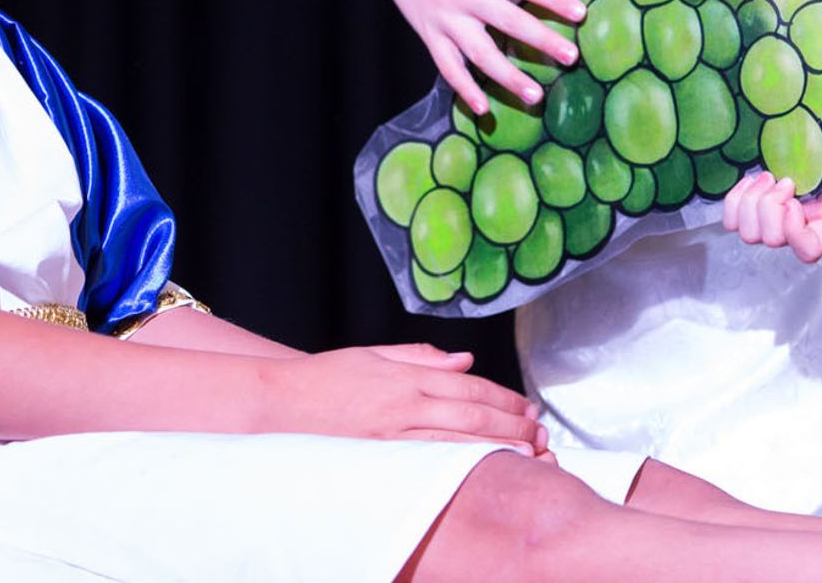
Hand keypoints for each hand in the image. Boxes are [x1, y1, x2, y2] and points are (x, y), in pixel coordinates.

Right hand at [266, 343, 548, 451]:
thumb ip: (420, 357)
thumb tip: (463, 360)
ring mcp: (394, 433)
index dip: (501, 396)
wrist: (281, 402)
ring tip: (528, 451)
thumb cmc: (325, 377)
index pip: (466, 385)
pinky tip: (484, 466)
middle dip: (510, 423)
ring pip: (457, 439)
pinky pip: (432, 460)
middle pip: (470, 413)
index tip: (526, 406)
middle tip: (539, 431)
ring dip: (497, 445)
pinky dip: (463, 463)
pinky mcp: (383, 456)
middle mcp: (403, 402)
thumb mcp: (372, 354)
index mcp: (404, 375)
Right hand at [367, 0, 582, 115]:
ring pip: (480, 53)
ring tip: (535, 95)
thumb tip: (547, 2)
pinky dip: (464, 89)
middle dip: (542, 40)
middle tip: (571, 57)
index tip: (581, 14)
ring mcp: (446, 18)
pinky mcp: (430, 34)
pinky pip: (448, 66)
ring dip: (508, 76)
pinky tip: (483, 108)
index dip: (554, 0)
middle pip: (508, 21)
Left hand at [720, 158, 821, 263]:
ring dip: (753, 201)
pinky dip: (735, 200)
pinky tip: (749, 181)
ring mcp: (767, 225)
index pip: (806, 251)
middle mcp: (792, 232)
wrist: (799, 139)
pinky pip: (730, 221)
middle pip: (772, 240)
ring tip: (766, 177)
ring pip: (748, 234)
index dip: (794, 229)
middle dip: (772, 206)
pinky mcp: (745, 213)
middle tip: (783, 180)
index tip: (794, 200)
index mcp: (819, 229)